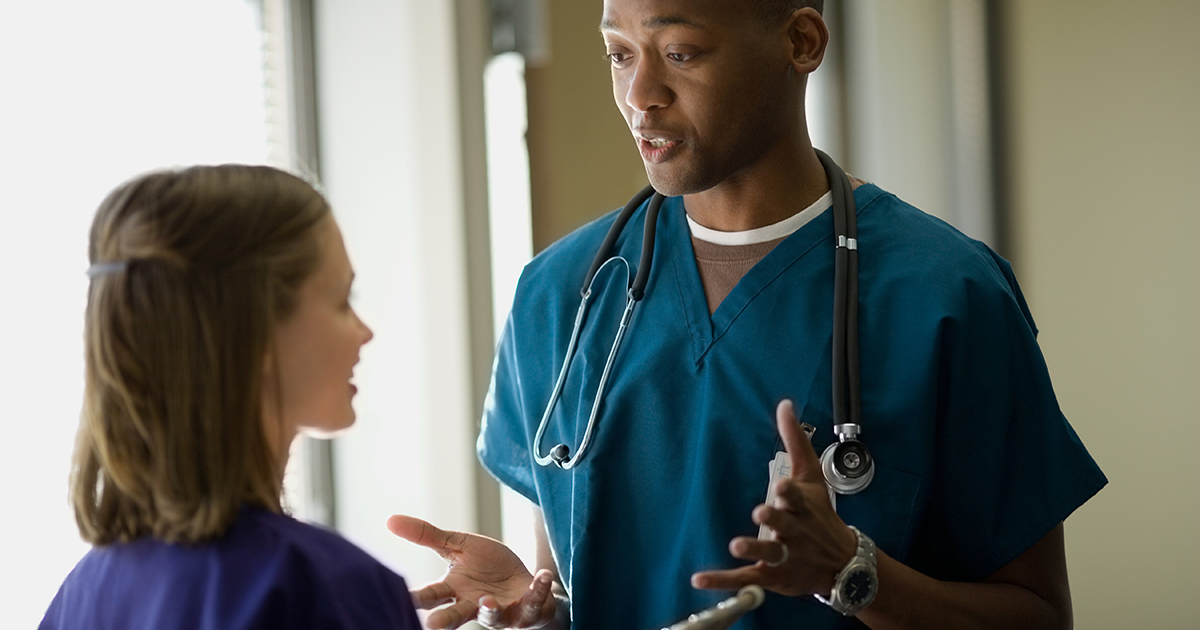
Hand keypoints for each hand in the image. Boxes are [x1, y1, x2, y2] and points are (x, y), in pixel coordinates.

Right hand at [386, 515, 557, 628]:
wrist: (522, 578)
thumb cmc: (486, 566)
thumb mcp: (457, 545)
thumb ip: (427, 536)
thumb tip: (389, 520)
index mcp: (454, 589)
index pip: (430, 595)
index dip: (416, 598)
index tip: (403, 598)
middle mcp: (473, 604)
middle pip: (455, 616)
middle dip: (444, 622)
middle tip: (433, 625)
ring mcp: (500, 611)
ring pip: (492, 617)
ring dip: (489, 610)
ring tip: (486, 600)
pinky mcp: (526, 610)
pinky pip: (533, 602)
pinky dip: (539, 589)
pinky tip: (543, 575)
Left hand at [690, 399, 857, 597]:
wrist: (844, 563)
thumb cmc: (821, 514)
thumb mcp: (811, 476)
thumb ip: (795, 441)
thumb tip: (784, 404)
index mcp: (803, 506)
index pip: (798, 497)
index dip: (790, 492)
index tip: (782, 486)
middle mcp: (795, 531)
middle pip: (785, 524)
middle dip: (775, 518)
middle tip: (761, 512)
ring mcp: (785, 556)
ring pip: (770, 553)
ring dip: (754, 548)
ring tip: (736, 545)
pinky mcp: (773, 576)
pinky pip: (746, 579)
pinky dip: (723, 580)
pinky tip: (700, 578)